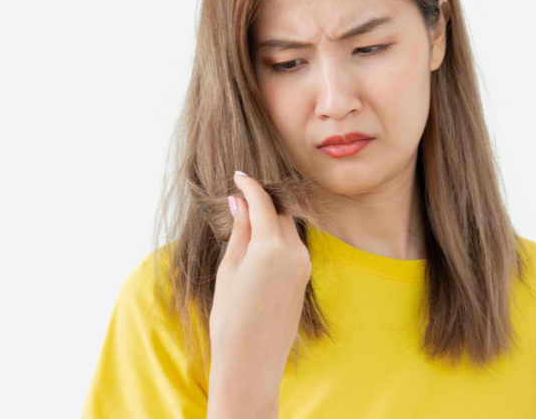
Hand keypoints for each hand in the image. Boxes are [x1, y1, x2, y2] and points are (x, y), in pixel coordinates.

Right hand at [207, 171, 311, 418]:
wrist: (252, 360)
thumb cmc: (231, 317)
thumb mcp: (229, 268)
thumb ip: (240, 231)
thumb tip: (240, 201)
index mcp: (271, 247)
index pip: (263, 202)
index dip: (250, 185)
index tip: (238, 175)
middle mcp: (294, 251)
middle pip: (279, 211)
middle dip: (262, 200)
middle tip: (241, 194)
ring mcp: (304, 264)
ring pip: (288, 226)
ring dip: (271, 218)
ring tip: (248, 218)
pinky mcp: (306, 275)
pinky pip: (293, 244)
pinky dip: (278, 235)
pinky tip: (260, 241)